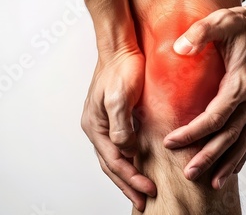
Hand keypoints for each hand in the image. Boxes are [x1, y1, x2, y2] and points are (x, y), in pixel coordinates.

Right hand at [81, 47, 156, 210]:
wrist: (122, 46)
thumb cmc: (120, 68)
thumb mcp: (118, 97)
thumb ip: (121, 127)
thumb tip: (127, 151)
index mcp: (95, 126)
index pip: (115, 162)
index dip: (132, 179)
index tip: (150, 191)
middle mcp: (98, 128)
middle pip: (112, 165)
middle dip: (127, 185)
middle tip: (143, 202)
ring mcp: (106, 123)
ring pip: (115, 158)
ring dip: (128, 176)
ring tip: (140, 191)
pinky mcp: (118, 116)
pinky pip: (122, 145)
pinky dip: (130, 159)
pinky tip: (140, 164)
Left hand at [164, 4, 245, 189]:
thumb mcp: (223, 20)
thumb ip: (201, 33)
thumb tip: (179, 48)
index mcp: (241, 82)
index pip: (214, 116)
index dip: (192, 132)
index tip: (170, 142)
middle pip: (229, 136)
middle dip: (208, 157)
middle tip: (188, 173)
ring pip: (242, 141)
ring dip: (227, 163)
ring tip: (212, 183)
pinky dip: (241, 155)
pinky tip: (232, 169)